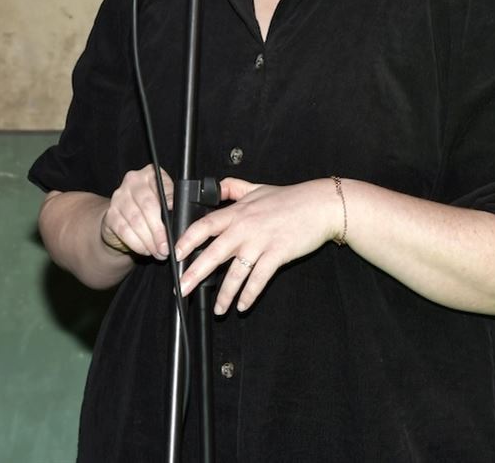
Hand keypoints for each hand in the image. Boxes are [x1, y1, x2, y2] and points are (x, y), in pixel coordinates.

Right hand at [101, 165, 175, 259]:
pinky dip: (137, 243)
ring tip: (158, 252)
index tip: (175, 220)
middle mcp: (132, 181)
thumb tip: (179, 221)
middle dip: (159, 230)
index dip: (170, 204)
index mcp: (150, 174)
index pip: (162, 188)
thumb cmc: (150, 210)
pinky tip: (145, 250)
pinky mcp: (110, 214)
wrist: (124, 218)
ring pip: (136, 220)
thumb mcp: (164, 202)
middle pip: (148, 206)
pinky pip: (124, 230)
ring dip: (149, 240)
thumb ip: (171, 205)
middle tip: (166, 247)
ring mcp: (118, 197)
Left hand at [174, 178, 339, 314]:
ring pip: (236, 273)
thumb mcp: (256, 187)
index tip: (175, 254)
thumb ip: (233, 188)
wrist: (319, 205)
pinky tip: (243, 305)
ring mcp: (261, 242)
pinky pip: (259, 279)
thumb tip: (215, 186)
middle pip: (213, 253)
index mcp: (237, 212)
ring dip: (225, 294)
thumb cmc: (289, 198)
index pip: (205, 225)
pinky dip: (250, 295)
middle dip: (195, 273)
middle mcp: (245, 228)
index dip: (187, 240)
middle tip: (182, 289)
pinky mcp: (277, 254)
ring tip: (218, 309)